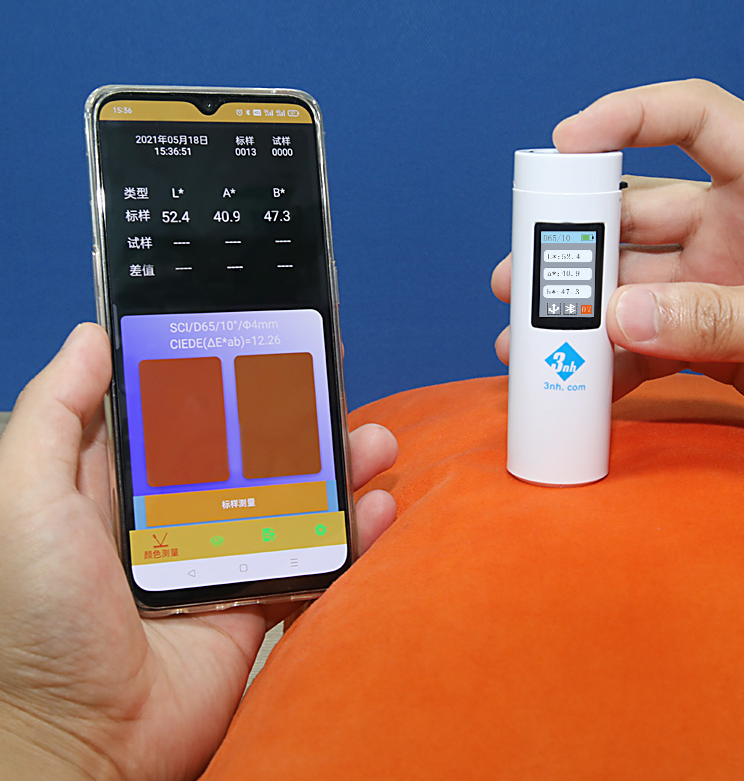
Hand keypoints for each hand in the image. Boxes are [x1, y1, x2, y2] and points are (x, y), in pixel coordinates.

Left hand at [0, 323, 397, 780]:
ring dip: (337, 468)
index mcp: (125, 480)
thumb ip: (56, 414)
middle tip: (333, 386)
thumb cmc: (36, 620)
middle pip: (251, 449)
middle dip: (297, 417)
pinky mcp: (253, 599)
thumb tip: (91, 337)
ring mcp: (221, 554)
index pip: (185, 412)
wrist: (81, 741)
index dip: (225, 376)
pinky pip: (312, 558)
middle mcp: (178, 510)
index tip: (267, 342)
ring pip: (292, 497)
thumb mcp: (25, 498)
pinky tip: (375, 510)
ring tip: (374, 444)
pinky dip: (350, 536)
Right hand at [493, 79, 743, 434]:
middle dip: (574, 245)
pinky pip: (648, 342)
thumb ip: (720, 318)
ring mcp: (721, 285)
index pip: (696, 119)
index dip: (627, 118)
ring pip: (632, 287)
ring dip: (579, 312)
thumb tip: (620, 319)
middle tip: (519, 274)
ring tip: (525, 339)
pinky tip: (579, 380)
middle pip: (638, 216)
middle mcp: (740, 228)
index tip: (564, 145)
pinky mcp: (713, 338)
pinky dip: (612, 361)